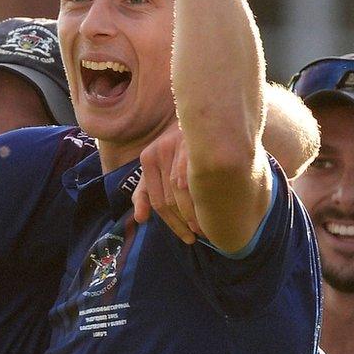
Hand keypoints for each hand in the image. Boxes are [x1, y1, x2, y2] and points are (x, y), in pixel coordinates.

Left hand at [134, 125, 201, 243]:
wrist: (200, 116)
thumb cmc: (176, 149)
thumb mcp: (155, 168)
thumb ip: (145, 193)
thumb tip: (140, 219)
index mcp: (148, 158)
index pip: (159, 201)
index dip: (172, 224)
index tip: (187, 237)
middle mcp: (160, 150)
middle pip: (171, 199)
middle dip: (185, 222)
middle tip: (198, 235)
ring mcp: (178, 145)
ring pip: (184, 191)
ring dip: (195, 213)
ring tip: (206, 227)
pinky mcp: (196, 143)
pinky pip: (196, 176)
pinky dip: (202, 195)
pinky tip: (212, 207)